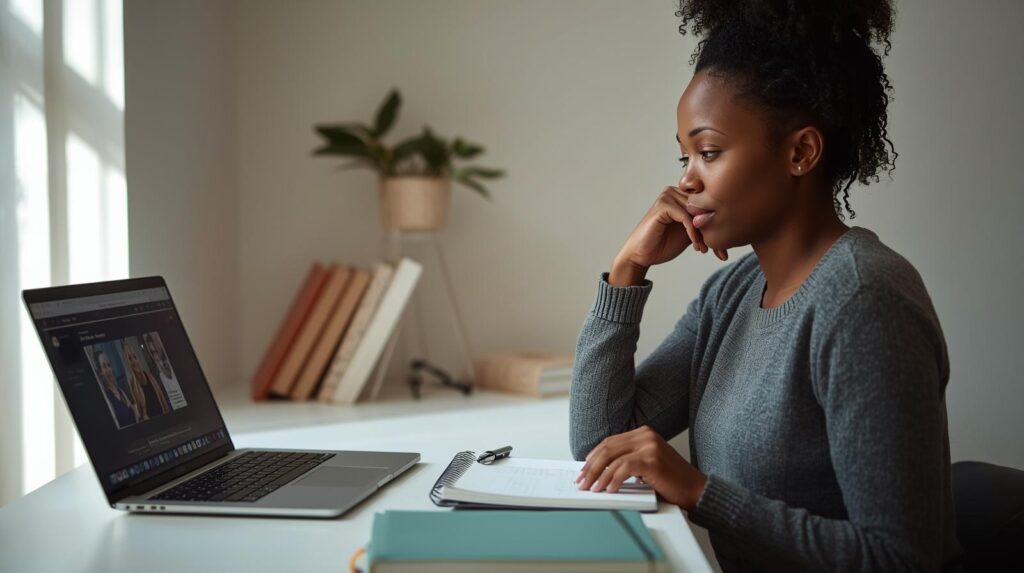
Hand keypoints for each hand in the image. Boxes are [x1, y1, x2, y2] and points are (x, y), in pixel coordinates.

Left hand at [574, 425, 707, 511]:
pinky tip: (609, 489)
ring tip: (592, 488)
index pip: (609, 442)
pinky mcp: (652, 460)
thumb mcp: (646, 464)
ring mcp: (650, 446)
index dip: (593, 457)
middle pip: (608, 448)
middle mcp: (646, 435)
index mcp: (643, 433)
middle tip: (581, 481)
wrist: (696, 489)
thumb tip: (597, 470)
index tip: (583, 470)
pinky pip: (624, 469)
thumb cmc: (671, 480)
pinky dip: (613, 480)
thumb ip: (627, 461)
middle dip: (591, 467)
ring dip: (598, 476)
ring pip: (613, 459)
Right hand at [616, 186, 727, 269]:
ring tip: (706, 250)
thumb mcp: (691, 233)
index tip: (724, 247)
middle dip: (714, 231)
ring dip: (704, 234)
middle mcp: (675, 191)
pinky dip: (693, 232)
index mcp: (682, 195)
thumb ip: (704, 224)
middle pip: (704, 208)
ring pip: (697, 213)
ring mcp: (668, 196)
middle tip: (721, 252)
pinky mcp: (662, 205)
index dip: (718, 224)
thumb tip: (730, 225)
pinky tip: (696, 246)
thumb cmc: (663, 244)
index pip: (707, 204)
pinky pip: (685, 217)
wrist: (642, 255)